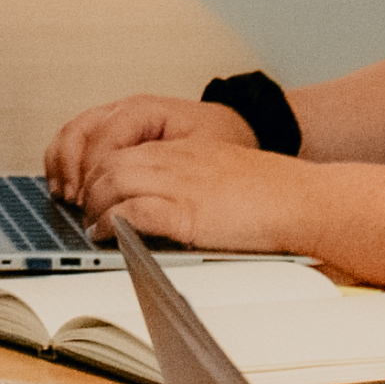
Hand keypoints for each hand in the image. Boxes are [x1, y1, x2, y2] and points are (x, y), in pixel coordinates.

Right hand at [36, 93, 209, 212]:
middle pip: (80, 131)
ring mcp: (112, 120)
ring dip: (62, 167)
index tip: (97, 202)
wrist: (229, 131)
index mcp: (146, 110)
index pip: (107, 135)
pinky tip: (65, 187)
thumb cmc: (219, 140)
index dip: (97, 170)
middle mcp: (123, 111)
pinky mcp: (107, 135)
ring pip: (70, 135)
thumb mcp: (204, 154)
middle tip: (79, 203)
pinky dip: (62, 164)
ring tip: (67, 198)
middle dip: (74, 170)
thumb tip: (137, 202)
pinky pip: (72, 142)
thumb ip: (168, 173)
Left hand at [58, 116, 323, 254]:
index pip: (123, 149)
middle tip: (82, 209)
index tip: (92, 189)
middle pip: (109, 164)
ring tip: (90, 224)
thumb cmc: (270, 192)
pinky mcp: (187, 211)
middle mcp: (176, 160)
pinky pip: (134, 210)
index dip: (99, 170)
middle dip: (89, 188)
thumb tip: (163, 204)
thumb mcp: (220, 174)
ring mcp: (180, 184)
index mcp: (184, 149)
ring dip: (94, 205)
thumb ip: (190, 180)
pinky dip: (113, 222)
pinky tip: (107, 234)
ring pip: (113, 182)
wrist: (302, 199)